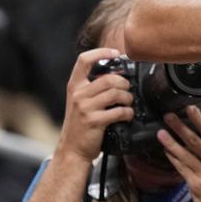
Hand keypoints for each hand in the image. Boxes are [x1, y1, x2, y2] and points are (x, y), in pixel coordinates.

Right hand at [56, 47, 134, 163]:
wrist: (72, 149)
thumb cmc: (80, 124)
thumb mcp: (80, 101)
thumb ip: (93, 87)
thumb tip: (117, 76)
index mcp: (74, 86)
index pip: (84, 60)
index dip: (101, 52)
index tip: (116, 53)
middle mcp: (78, 94)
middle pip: (108, 78)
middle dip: (124, 83)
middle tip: (127, 89)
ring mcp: (85, 108)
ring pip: (115, 93)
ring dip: (128, 98)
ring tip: (128, 103)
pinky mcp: (94, 121)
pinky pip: (119, 111)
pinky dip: (128, 113)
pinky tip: (127, 115)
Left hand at [157, 108, 200, 201]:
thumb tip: (200, 134)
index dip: (199, 120)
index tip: (189, 108)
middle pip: (196, 141)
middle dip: (180, 127)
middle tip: (168, 116)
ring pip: (185, 154)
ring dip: (171, 142)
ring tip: (160, 132)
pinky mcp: (196, 185)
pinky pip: (181, 168)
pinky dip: (173, 158)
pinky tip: (165, 150)